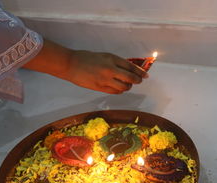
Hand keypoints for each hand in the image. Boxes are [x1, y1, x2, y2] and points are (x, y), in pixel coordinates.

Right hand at [23, 39, 147, 93]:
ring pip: (124, 87)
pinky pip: (115, 92)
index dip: (140, 72)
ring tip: (127, 85)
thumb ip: (115, 62)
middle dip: (137, 80)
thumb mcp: (103, 56)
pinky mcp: (100, 88)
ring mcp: (105, 80)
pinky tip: (119, 88)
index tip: (145, 75)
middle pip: (130, 78)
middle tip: (139, 81)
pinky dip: (119, 91)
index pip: (131, 66)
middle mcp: (110, 69)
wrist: (71, 64)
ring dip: (128, 87)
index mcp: (112, 59)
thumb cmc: (86, 58)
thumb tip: (127, 70)